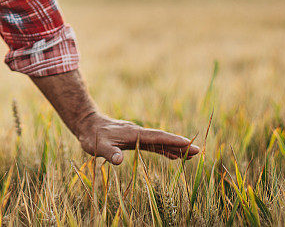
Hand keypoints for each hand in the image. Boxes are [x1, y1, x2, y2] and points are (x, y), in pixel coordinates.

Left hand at [75, 112, 199, 164]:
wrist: (87, 124)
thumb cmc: (92, 136)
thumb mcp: (98, 146)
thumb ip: (109, 153)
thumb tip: (119, 161)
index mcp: (133, 133)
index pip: (156, 137)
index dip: (172, 141)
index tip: (187, 143)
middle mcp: (138, 133)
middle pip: (162, 138)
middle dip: (179, 144)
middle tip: (197, 151)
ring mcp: (137, 135)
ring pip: (160, 142)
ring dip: (174, 147)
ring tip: (191, 155)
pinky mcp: (134, 139)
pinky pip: (153, 145)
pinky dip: (164, 149)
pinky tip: (173, 156)